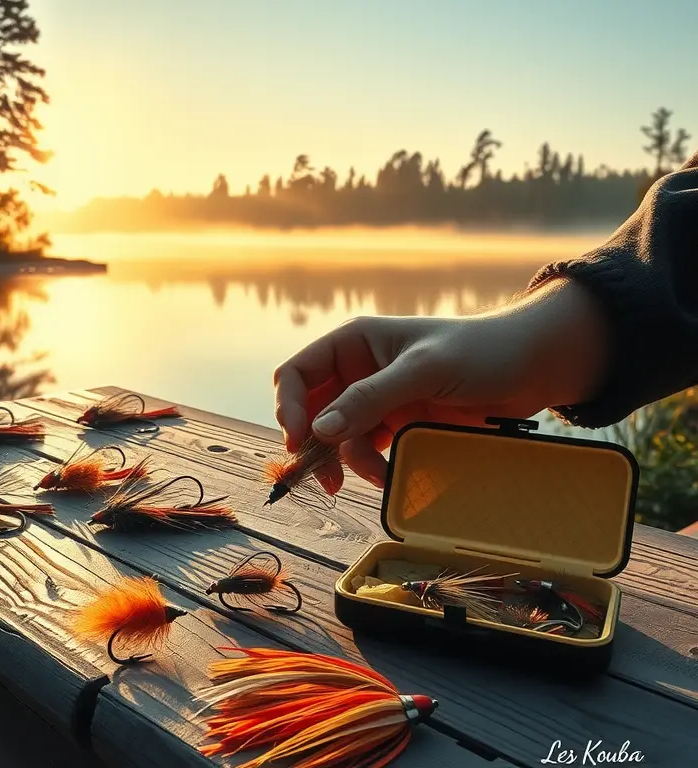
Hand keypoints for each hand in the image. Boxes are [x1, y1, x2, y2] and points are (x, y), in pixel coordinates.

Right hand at [272, 278, 610, 491]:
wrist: (534, 369)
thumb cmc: (480, 351)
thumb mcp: (422, 371)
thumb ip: (370, 399)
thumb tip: (321, 430)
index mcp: (355, 344)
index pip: (298, 373)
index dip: (290, 406)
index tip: (300, 440)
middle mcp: (359, 372)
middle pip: (312, 410)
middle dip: (314, 443)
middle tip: (322, 476)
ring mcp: (378, 401)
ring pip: (339, 438)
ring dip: (347, 461)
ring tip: (371, 477)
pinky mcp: (398, 426)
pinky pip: (367, 450)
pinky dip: (370, 466)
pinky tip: (385, 474)